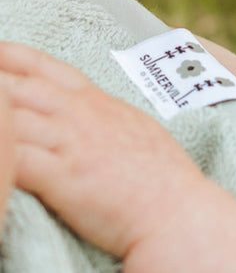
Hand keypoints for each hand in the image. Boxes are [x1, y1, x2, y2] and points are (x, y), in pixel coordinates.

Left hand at [0, 42, 205, 258]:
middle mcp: (82, 118)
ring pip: (8, 116)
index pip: (47, 69)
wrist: (181, 217)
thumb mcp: (141, 137)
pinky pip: (11, 159)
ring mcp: (71, 145)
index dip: (11, 56)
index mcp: (100, 106)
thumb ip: (109, 124)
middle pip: (16, 86)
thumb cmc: (167, 185)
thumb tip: (96, 124)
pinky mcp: (62, 177)